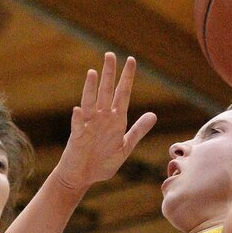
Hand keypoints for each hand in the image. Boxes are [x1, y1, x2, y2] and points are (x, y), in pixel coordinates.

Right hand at [54, 53, 156, 192]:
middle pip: (106, 92)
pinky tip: (79, 110)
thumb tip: (153, 115)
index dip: (127, 78)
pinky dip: (78, 118)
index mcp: (116, 120)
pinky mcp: (78, 137)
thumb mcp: (125, 146)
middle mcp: (102, 118)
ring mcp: (89, 125)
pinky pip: (78, 126)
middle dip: (109, 74)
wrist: (83, 177)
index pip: (123, 94)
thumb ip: (138, 131)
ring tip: (92, 73)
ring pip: (90, 103)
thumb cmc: (102, 163)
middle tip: (110, 54)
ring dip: (91, 88)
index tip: (131, 60)